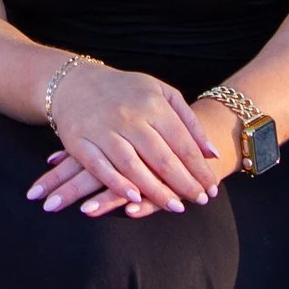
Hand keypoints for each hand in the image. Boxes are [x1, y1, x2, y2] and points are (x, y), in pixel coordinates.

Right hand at [24, 61, 221, 217]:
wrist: (75, 83)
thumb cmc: (126, 91)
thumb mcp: (161, 93)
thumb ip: (188, 121)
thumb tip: (212, 154)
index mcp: (151, 104)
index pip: (182, 142)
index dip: (199, 168)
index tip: (211, 187)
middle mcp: (128, 117)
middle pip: (161, 157)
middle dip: (184, 183)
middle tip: (200, 200)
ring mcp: (103, 129)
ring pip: (133, 166)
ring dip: (156, 190)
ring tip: (175, 206)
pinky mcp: (79, 141)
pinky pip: (100, 168)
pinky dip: (117, 184)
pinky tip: (134, 198)